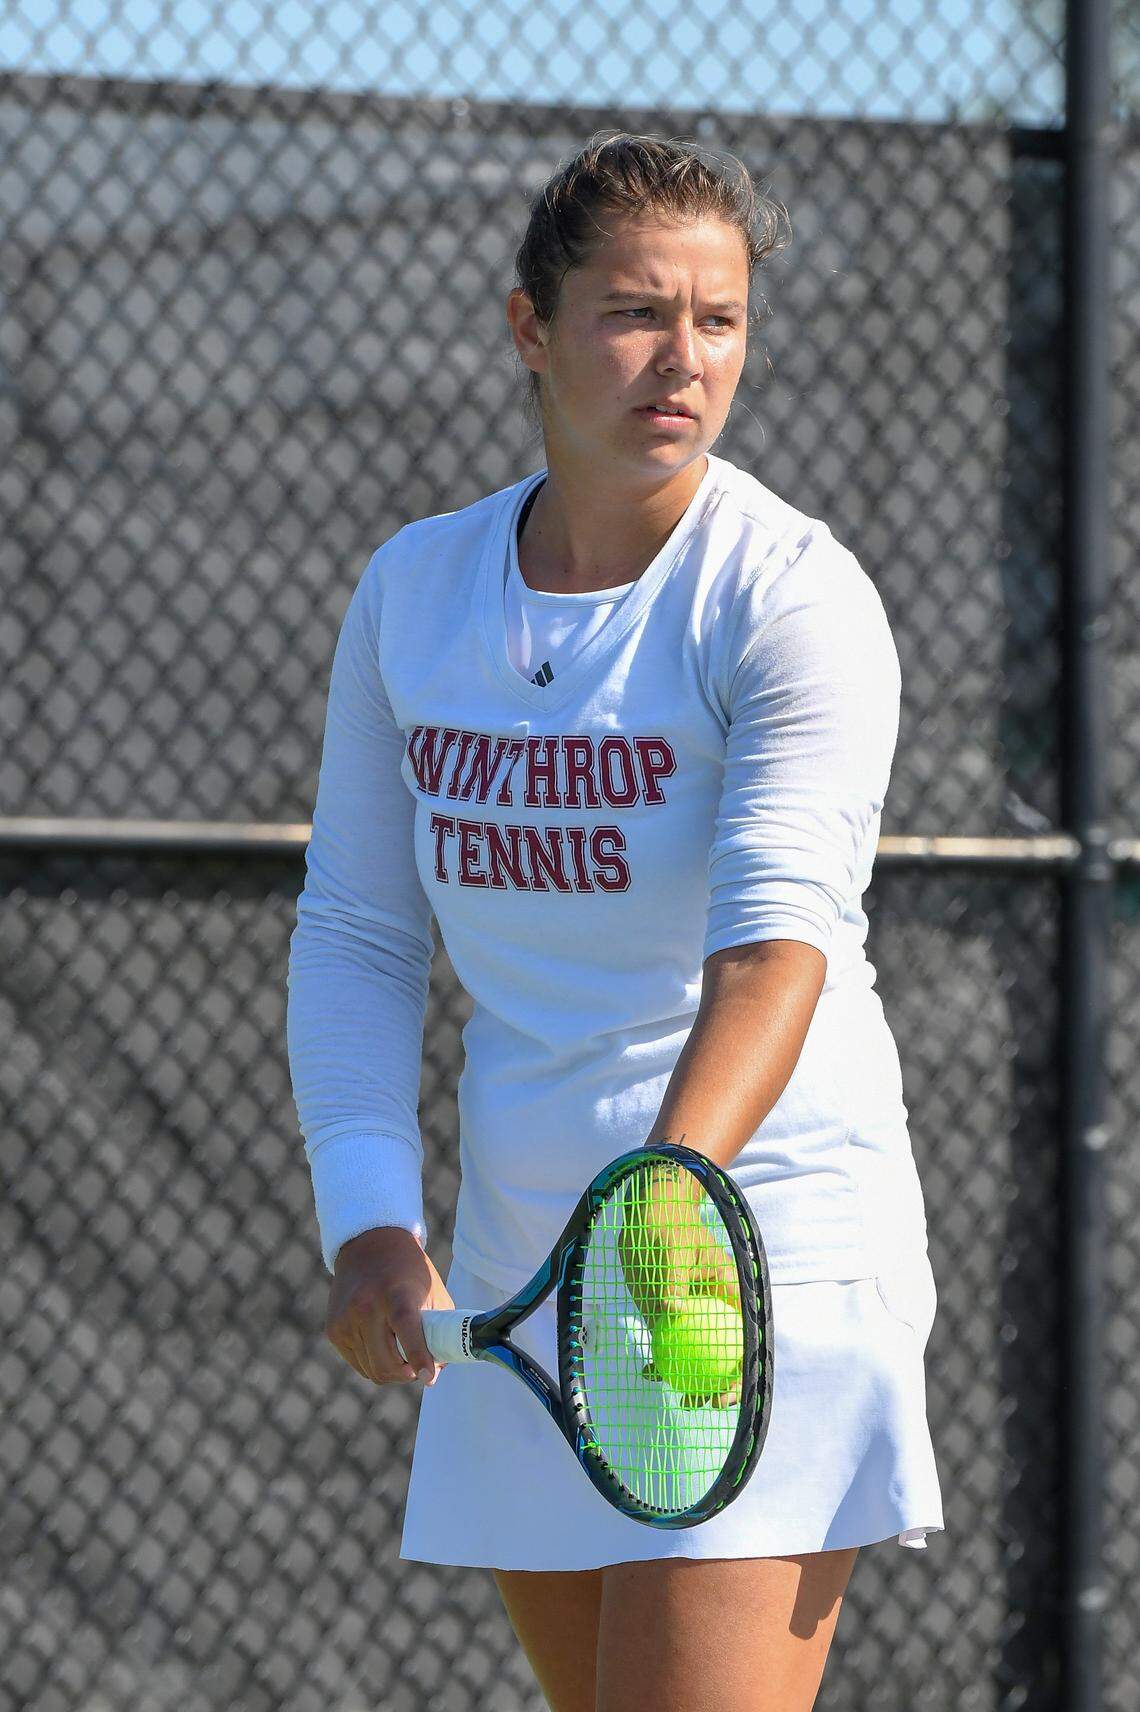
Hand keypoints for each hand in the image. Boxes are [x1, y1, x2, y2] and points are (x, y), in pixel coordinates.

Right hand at [324, 1226, 454, 1387]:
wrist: (368, 1244)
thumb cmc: (409, 1270)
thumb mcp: (432, 1291)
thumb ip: (439, 1329)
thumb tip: (436, 1371)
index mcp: (396, 1293)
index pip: (406, 1329)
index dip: (418, 1356)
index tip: (427, 1377)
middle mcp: (365, 1306)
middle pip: (386, 1363)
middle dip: (407, 1374)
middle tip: (419, 1369)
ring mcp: (345, 1320)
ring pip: (372, 1370)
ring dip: (391, 1371)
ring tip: (403, 1355)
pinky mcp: (333, 1330)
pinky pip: (358, 1363)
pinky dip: (374, 1362)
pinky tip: (383, 1345)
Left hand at [618, 1163, 742, 1409]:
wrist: (653, 1210)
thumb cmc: (670, 1224)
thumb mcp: (675, 1248)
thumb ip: (674, 1281)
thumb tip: (673, 1312)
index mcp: (729, 1293)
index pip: (742, 1340)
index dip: (738, 1372)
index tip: (722, 1393)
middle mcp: (714, 1306)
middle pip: (723, 1353)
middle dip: (715, 1384)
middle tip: (695, 1401)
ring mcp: (693, 1310)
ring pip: (697, 1352)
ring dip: (687, 1375)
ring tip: (674, 1395)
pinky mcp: (671, 1310)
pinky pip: (670, 1339)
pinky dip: (663, 1356)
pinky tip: (648, 1370)